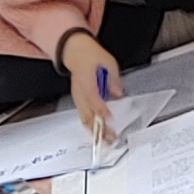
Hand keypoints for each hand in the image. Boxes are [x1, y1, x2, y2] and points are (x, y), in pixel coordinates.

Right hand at [56, 32, 117, 146]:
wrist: (75, 52)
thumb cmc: (90, 56)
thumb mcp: (108, 62)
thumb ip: (114, 80)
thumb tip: (118, 93)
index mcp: (86, 82)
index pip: (93, 99)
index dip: (101, 110)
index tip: (109, 117)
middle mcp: (80, 93)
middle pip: (88, 115)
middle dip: (99, 128)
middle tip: (110, 137)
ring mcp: (78, 98)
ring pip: (84, 119)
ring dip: (95, 131)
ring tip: (106, 140)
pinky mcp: (79, 101)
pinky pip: (84, 116)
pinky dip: (91, 126)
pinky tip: (98, 133)